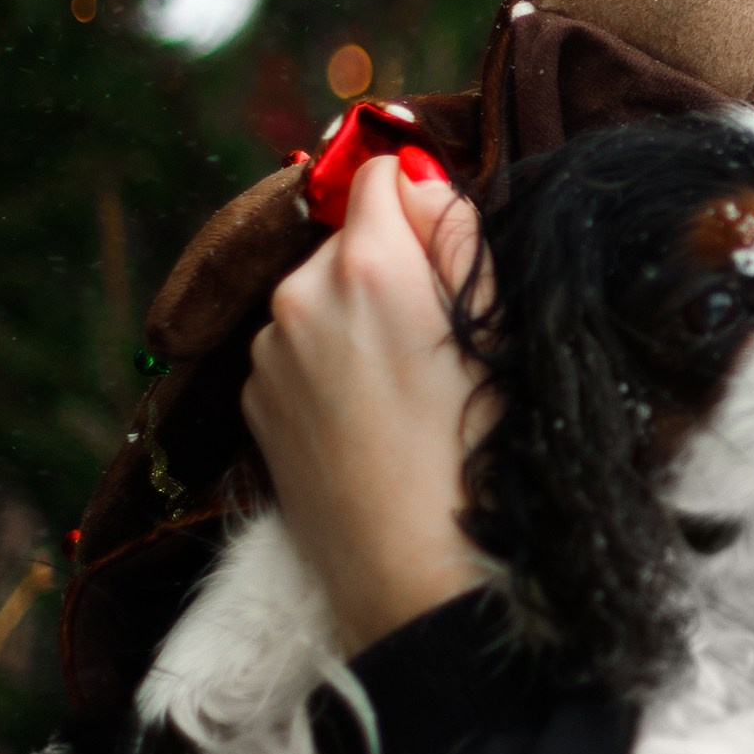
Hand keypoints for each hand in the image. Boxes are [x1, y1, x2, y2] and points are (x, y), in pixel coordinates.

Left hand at [242, 151, 496, 658]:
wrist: (415, 578)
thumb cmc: (479, 461)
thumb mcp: (499, 336)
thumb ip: (458, 237)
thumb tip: (418, 176)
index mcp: (368, 267)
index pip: (380, 175)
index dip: (423, 207)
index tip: (449, 262)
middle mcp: (301, 295)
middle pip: (348, 240)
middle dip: (388, 271)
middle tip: (438, 346)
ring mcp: (269, 352)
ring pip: (319, 300)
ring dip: (355, 322)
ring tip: (406, 396)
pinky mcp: (254, 403)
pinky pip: (295, 354)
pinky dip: (328, 370)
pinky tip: (370, 424)